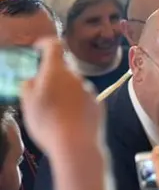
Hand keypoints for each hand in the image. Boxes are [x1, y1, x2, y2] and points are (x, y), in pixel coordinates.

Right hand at [21, 38, 101, 155]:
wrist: (76, 145)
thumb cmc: (48, 123)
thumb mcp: (27, 103)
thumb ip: (28, 85)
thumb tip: (33, 79)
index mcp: (56, 71)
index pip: (54, 45)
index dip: (45, 44)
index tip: (38, 49)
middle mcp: (76, 77)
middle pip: (63, 70)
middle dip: (52, 78)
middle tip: (42, 95)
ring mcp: (90, 91)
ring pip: (73, 86)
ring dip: (64, 93)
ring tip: (55, 114)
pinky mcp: (98, 105)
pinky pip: (83, 100)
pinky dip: (76, 105)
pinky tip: (69, 121)